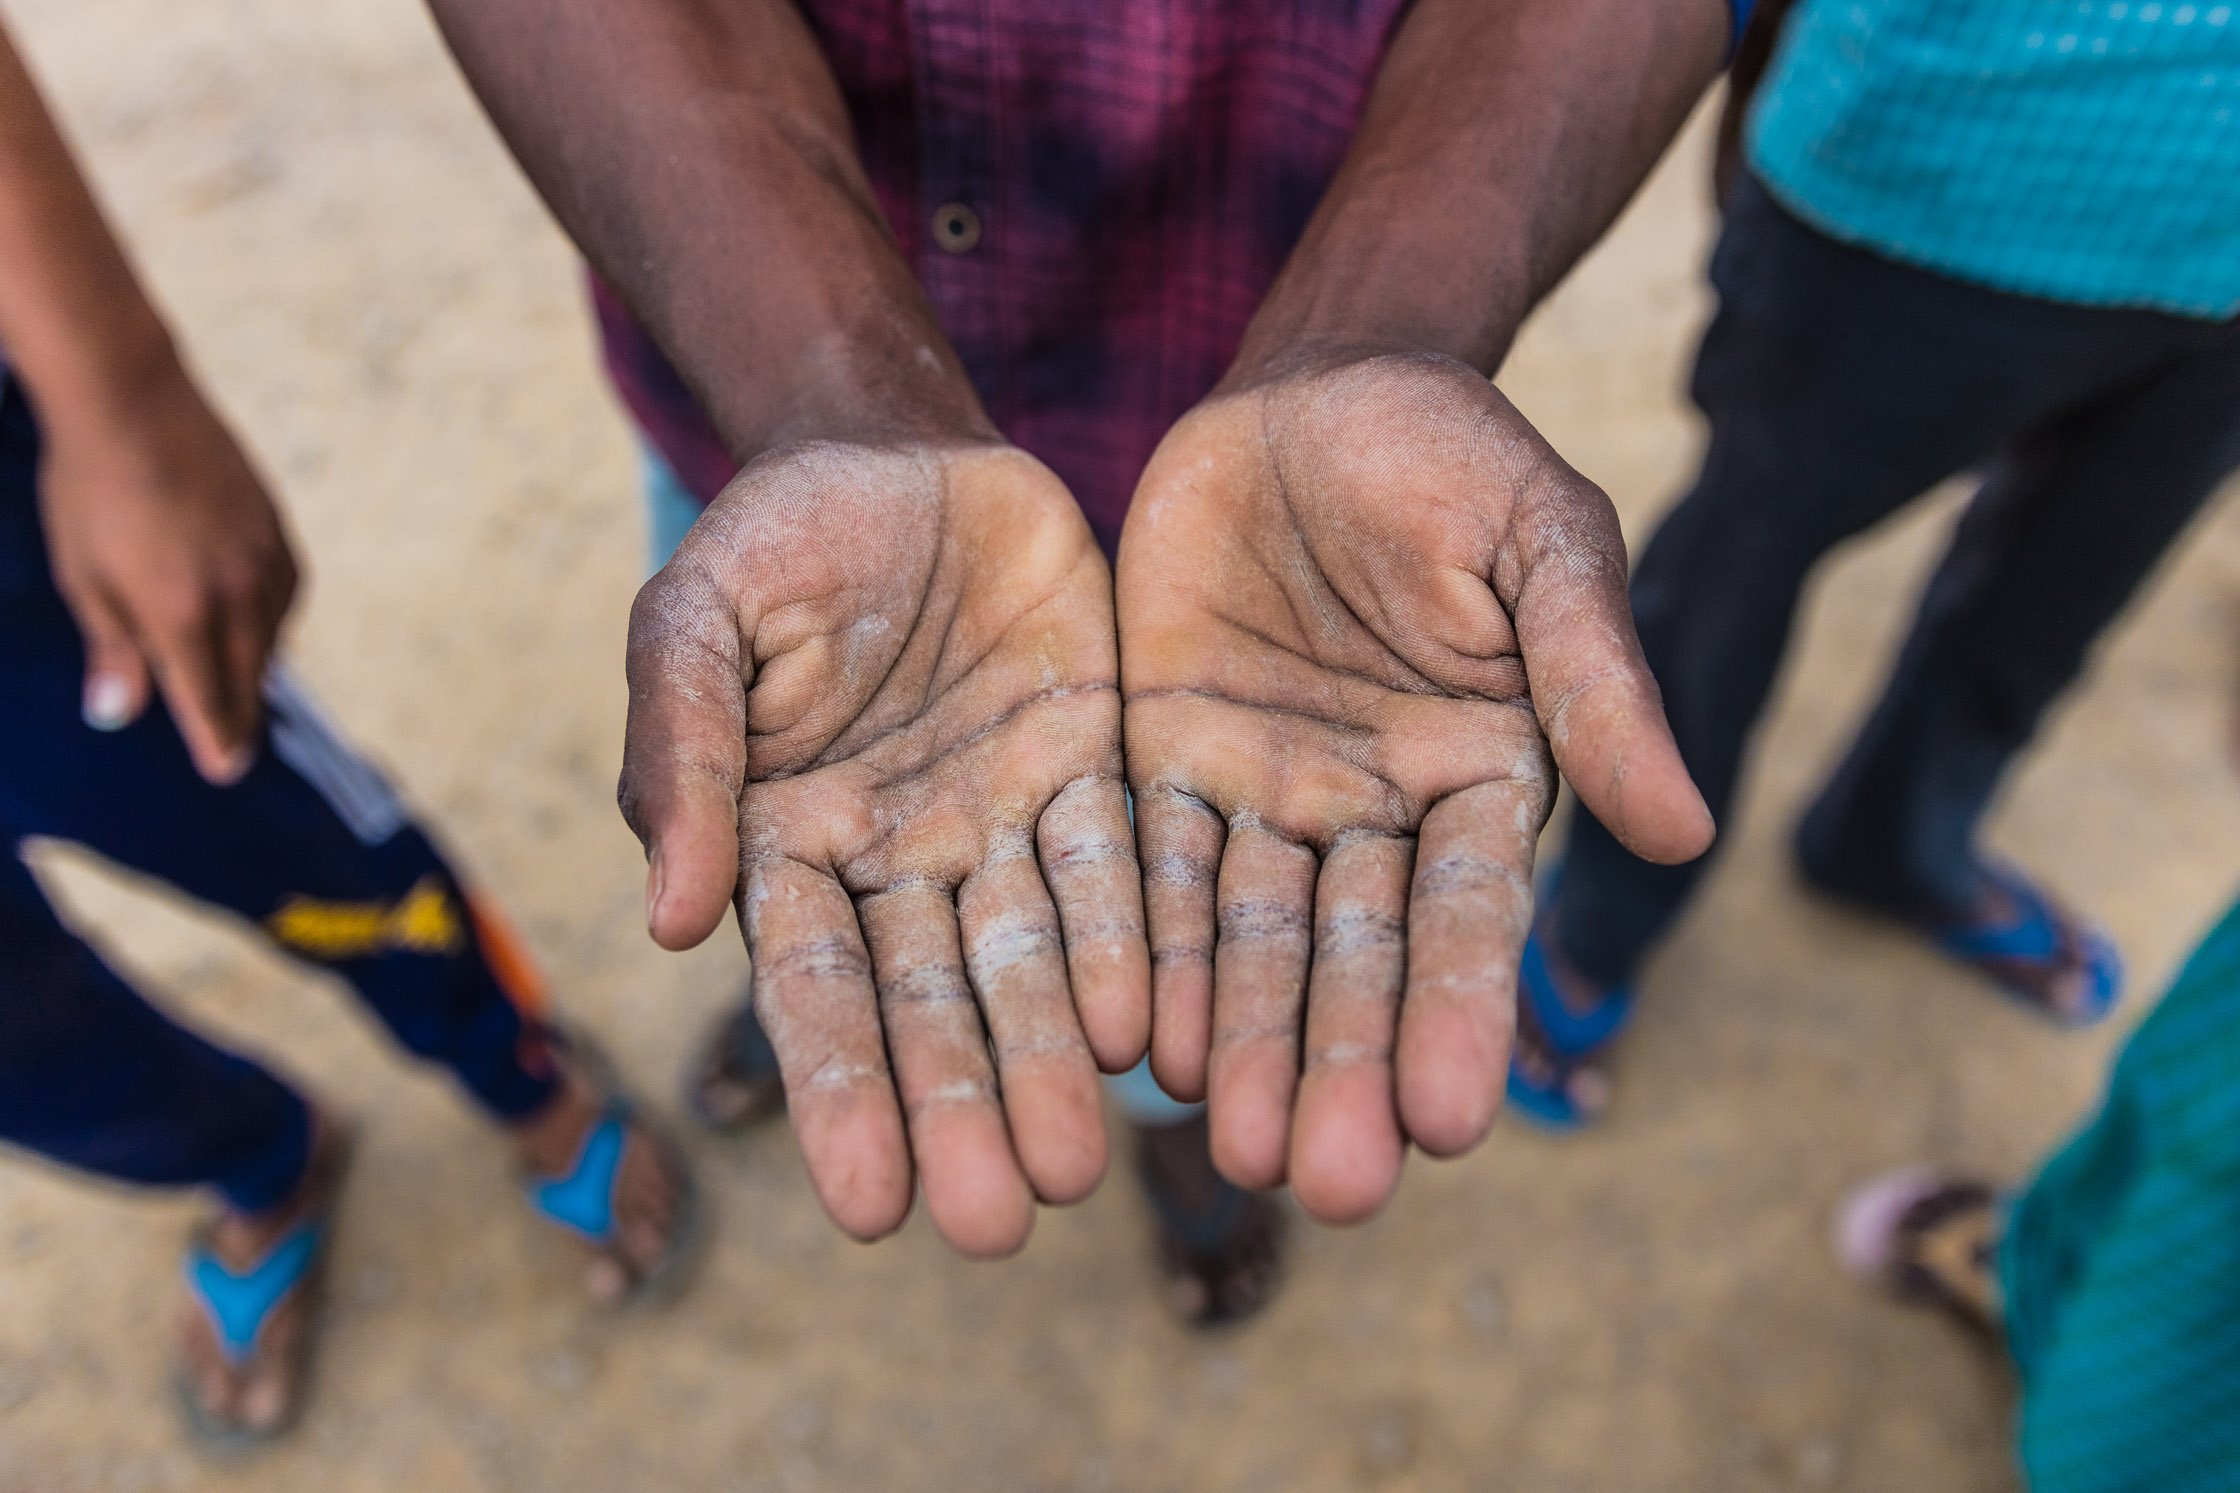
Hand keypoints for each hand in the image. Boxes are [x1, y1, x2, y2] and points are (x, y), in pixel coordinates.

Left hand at [36, 364, 296, 783]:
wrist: (132, 400)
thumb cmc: (88, 489)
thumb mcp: (81, 576)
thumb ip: (111, 649)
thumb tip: (115, 716)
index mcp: (181, 613)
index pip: (209, 699)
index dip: (217, 740)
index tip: (223, 771)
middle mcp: (236, 594)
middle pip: (248, 676)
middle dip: (239, 715)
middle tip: (235, 747)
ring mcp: (264, 560)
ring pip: (271, 638)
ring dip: (253, 666)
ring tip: (240, 687)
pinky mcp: (277, 531)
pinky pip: (284, 597)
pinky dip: (269, 621)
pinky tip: (251, 622)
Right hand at [622, 442, 1146, 1256]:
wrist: (893, 445)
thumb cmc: (774, 538)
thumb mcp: (695, 620)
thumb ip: (678, 757)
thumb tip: (668, 926)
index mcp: (789, 841)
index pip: (815, 989)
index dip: (842, 1095)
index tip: (871, 1210)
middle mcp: (900, 857)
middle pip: (932, 1003)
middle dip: (961, 1110)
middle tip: (999, 1225)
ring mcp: (1000, 815)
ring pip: (1030, 959)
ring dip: (1051, 1062)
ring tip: (1078, 1168)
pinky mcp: (1091, 762)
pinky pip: (1115, 863)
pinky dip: (1128, 944)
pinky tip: (1147, 1028)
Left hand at [1115, 352, 1711, 1222]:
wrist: (1320, 387)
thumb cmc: (1456, 457)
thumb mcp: (1543, 545)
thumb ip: (1596, 683)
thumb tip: (1682, 832)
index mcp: (1484, 773)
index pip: (1469, 916)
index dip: (1455, 1015)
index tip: (1448, 1124)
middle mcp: (1376, 809)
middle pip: (1356, 959)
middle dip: (1342, 1067)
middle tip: (1326, 1185)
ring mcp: (1267, 790)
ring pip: (1250, 936)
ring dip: (1244, 1039)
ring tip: (1231, 1149)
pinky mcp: (1168, 755)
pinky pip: (1148, 862)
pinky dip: (1146, 947)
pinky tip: (1135, 1037)